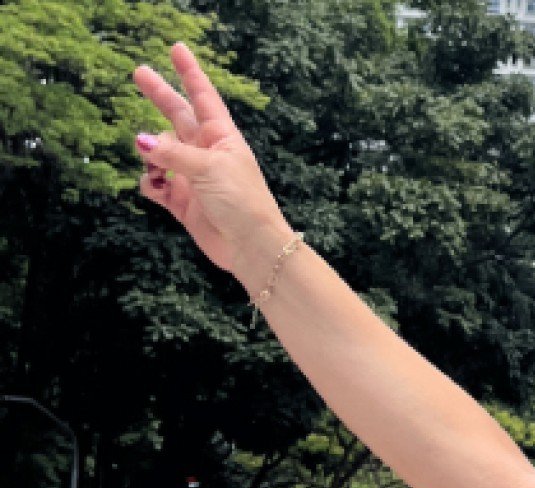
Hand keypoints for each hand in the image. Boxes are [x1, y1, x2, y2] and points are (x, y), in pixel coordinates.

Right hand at [131, 44, 293, 284]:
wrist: (251, 247)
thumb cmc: (242, 202)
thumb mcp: (208, 168)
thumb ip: (171, 153)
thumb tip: (139, 140)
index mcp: (222, 138)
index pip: (203, 98)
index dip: (190, 73)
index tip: (177, 49)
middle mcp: (206, 153)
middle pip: (176, 116)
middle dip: (159, 95)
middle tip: (139, 72)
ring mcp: (192, 176)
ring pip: (159, 151)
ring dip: (150, 155)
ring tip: (155, 166)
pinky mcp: (182, 201)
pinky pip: (154, 183)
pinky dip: (149, 183)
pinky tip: (154, 186)